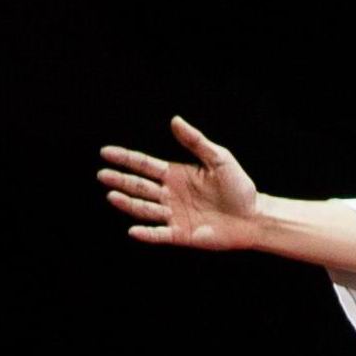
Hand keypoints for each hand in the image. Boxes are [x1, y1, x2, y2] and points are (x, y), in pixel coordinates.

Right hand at [97, 114, 261, 247]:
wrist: (253, 216)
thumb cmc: (238, 186)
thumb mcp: (218, 158)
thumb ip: (195, 141)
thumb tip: (174, 120)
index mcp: (175, 174)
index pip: (144, 165)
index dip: (125, 159)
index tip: (106, 153)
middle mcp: (170, 194)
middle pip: (139, 186)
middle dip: (121, 180)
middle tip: (102, 175)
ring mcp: (174, 215)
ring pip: (145, 209)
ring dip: (129, 203)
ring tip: (112, 196)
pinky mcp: (182, 234)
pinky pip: (160, 234)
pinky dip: (147, 233)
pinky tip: (133, 230)